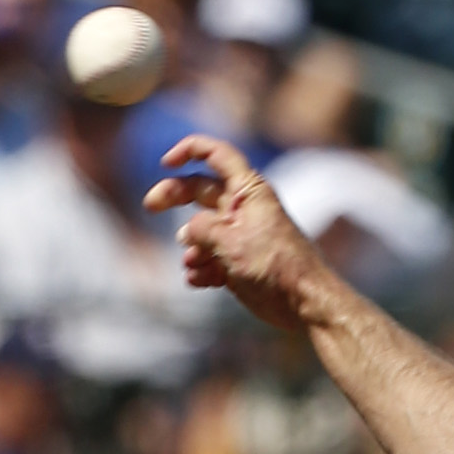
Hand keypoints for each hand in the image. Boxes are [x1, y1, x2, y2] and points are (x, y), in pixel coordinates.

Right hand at [145, 137, 329, 335]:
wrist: (303, 303)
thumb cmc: (275, 265)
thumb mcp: (230, 241)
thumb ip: (200, 229)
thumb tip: (185, 233)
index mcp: (248, 191)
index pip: (218, 155)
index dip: (190, 150)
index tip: (166, 162)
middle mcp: (243, 208)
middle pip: (199, 190)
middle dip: (173, 196)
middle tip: (149, 206)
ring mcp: (240, 236)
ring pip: (200, 231)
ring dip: (191, 248)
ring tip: (196, 264)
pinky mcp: (239, 263)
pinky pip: (209, 259)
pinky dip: (201, 269)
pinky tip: (202, 281)